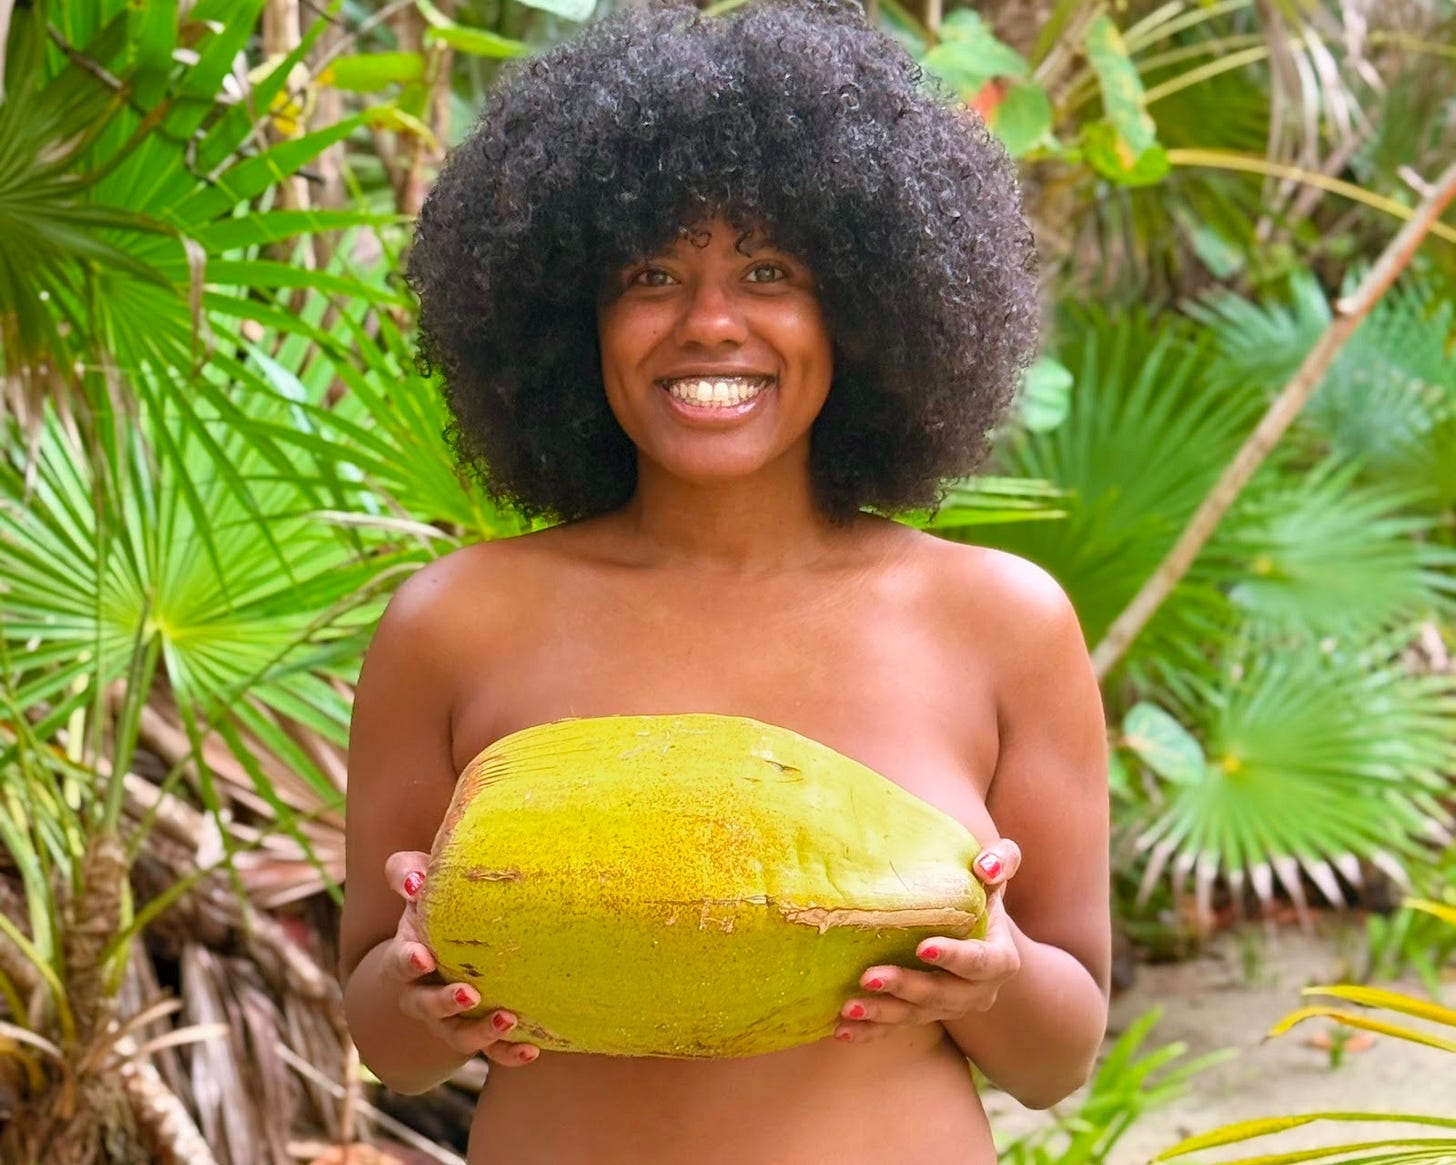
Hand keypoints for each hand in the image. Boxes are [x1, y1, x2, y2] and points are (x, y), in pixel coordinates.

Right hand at [383, 850, 540, 1067]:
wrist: (451, 937)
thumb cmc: (434, 901)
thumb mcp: (417, 880)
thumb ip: (406, 872)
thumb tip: (413, 883)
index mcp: (407, 957)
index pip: (399, 963)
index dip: (407, 962)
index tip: (423, 956)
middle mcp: (422, 995)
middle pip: (425, 1007)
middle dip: (444, 1004)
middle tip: (468, 994)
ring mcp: (448, 1018)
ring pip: (456, 1036)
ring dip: (479, 1033)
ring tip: (507, 1020)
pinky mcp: (477, 1030)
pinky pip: (490, 1051)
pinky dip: (508, 1053)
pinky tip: (531, 1050)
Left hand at [832, 839, 1022, 1044]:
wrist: (973, 930)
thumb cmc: (979, 890)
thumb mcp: (996, 872)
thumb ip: (1001, 860)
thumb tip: (986, 866)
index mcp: (998, 959)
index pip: (980, 962)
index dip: (955, 957)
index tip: (922, 947)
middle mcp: (976, 992)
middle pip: (943, 996)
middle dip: (906, 988)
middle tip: (869, 977)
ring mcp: (948, 1009)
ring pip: (916, 1016)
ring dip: (882, 1013)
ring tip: (849, 1006)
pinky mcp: (921, 1016)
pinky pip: (895, 1028)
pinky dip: (870, 1032)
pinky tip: (842, 1029)